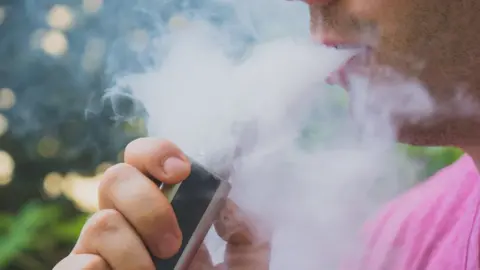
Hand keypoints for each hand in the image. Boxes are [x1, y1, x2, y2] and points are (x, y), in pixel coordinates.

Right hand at [53, 138, 270, 269]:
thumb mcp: (245, 264)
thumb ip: (242, 230)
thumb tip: (222, 201)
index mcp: (162, 211)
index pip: (142, 160)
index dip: (156, 153)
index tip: (181, 172)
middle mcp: (128, 224)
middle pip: (115, 178)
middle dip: (147, 206)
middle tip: (173, 244)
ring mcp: (101, 253)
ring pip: (100, 223)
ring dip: (132, 252)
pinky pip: (72, 265)